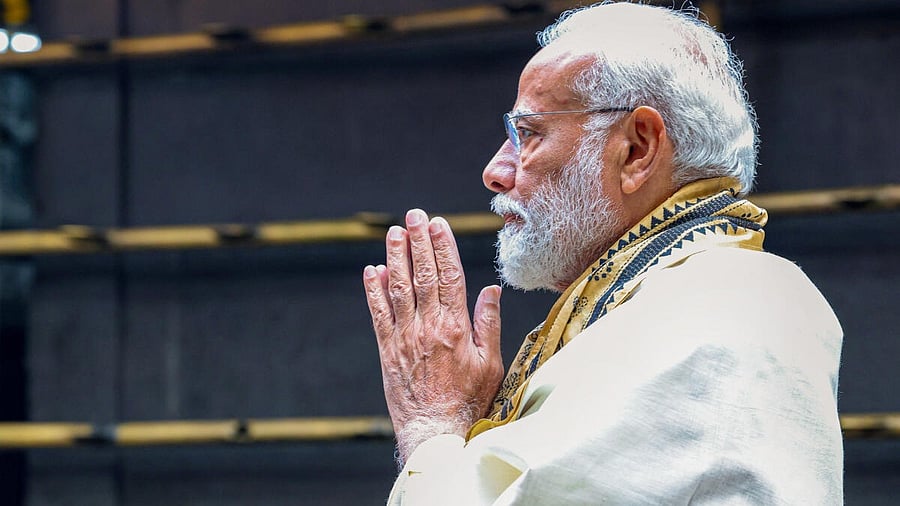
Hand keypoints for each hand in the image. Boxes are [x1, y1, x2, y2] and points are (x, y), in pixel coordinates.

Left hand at [363, 209, 503, 461]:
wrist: (436, 431)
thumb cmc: (469, 401)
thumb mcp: (492, 363)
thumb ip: (489, 323)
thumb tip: (491, 288)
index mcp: (456, 327)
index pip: (449, 276)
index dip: (442, 247)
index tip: (438, 223)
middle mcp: (428, 327)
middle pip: (422, 275)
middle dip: (417, 241)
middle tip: (413, 215)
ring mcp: (405, 337)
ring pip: (398, 288)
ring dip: (395, 257)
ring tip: (393, 232)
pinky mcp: (387, 350)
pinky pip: (378, 314)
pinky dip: (373, 290)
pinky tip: (372, 270)